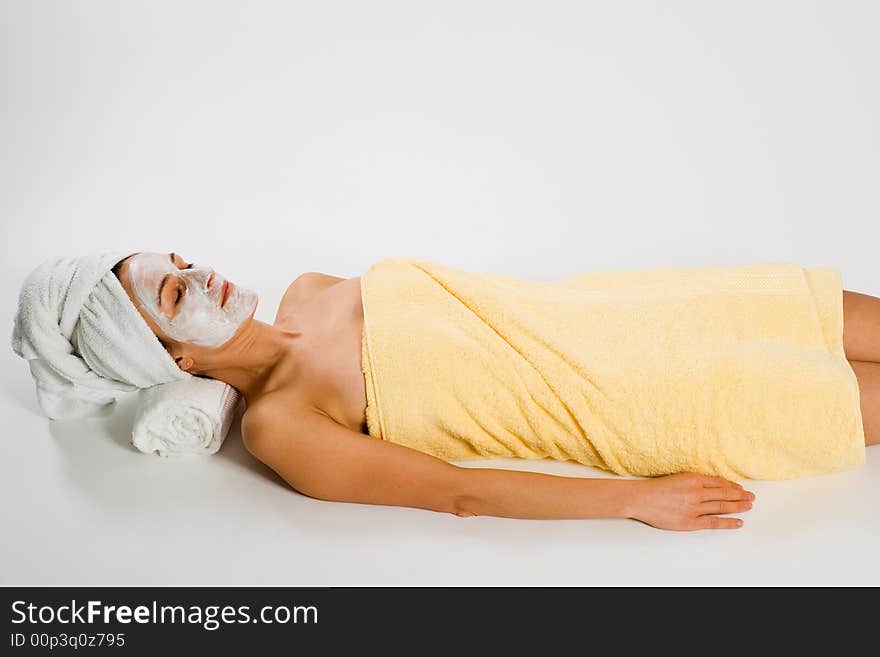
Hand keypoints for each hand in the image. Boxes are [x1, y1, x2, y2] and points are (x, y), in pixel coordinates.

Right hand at [627, 472, 754, 530]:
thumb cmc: (654, 488)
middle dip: (741, 496)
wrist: (640, 499)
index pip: (719, 482)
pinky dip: (728, 522)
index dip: (732, 486)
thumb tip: (709, 486)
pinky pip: (714, 522)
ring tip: (749, 506)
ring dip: (739, 506)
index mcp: (693, 478)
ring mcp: (695, 507)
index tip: (740, 488)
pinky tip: (739, 522)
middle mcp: (697, 492)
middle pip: (725, 494)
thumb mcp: (676, 478)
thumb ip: (692, 482)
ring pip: (722, 507)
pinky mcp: (691, 522)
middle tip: (752, 497)